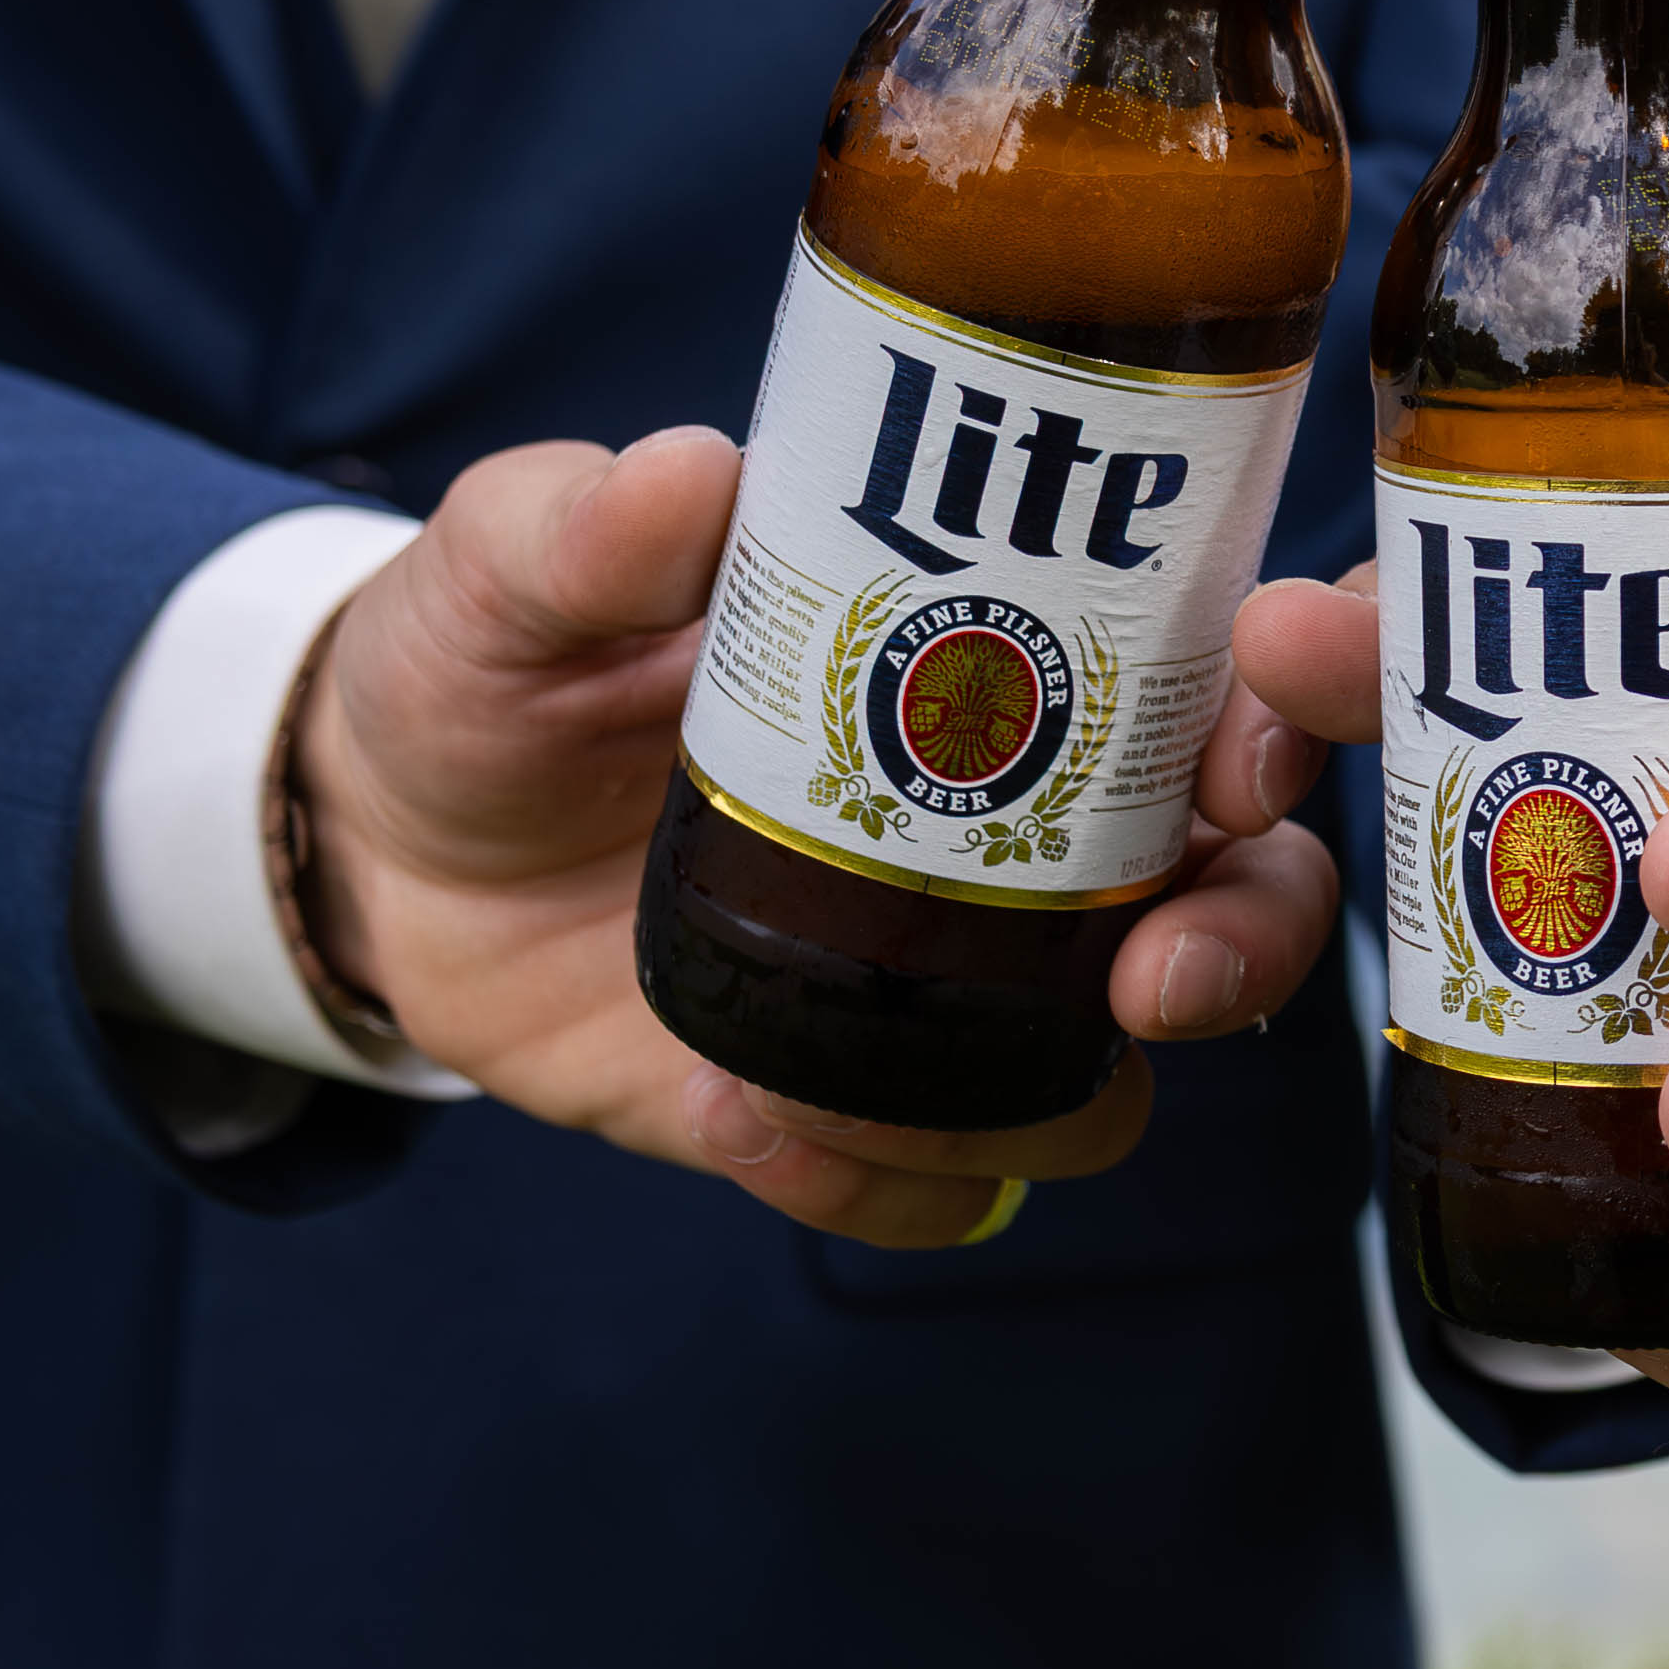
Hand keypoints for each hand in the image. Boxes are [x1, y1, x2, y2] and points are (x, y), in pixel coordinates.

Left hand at [290, 432, 1341, 1247]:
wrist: (372, 845)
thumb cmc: (492, 658)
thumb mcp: (517, 564)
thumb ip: (593, 527)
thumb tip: (691, 476)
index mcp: (1008, 658)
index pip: (1226, 675)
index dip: (1296, 700)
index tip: (1255, 723)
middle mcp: (1022, 831)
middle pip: (1242, 897)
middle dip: (1244, 943)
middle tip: (1155, 978)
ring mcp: (947, 987)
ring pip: (1112, 1079)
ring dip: (1045, 1100)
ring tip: (850, 1078)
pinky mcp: (843, 1109)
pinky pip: (938, 1192)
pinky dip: (874, 1180)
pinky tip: (749, 1126)